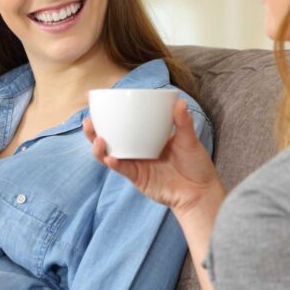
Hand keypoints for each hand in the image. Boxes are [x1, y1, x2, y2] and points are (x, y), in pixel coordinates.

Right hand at [83, 98, 223, 216]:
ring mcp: (134, 163)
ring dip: (97, 147)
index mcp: (144, 135)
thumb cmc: (195, 164)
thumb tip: (179, 102)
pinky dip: (114, 163)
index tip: (91, 98)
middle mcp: (135, 148)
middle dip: (92, 130)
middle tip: (88, 121)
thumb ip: (182, 122)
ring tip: (98, 139)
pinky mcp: (137, 177)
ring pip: (107, 154)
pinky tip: (111, 158)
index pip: (121, 121)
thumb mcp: (189, 139)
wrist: (200, 191)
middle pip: (107, 138)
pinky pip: (121, 169)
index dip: (104, 112)